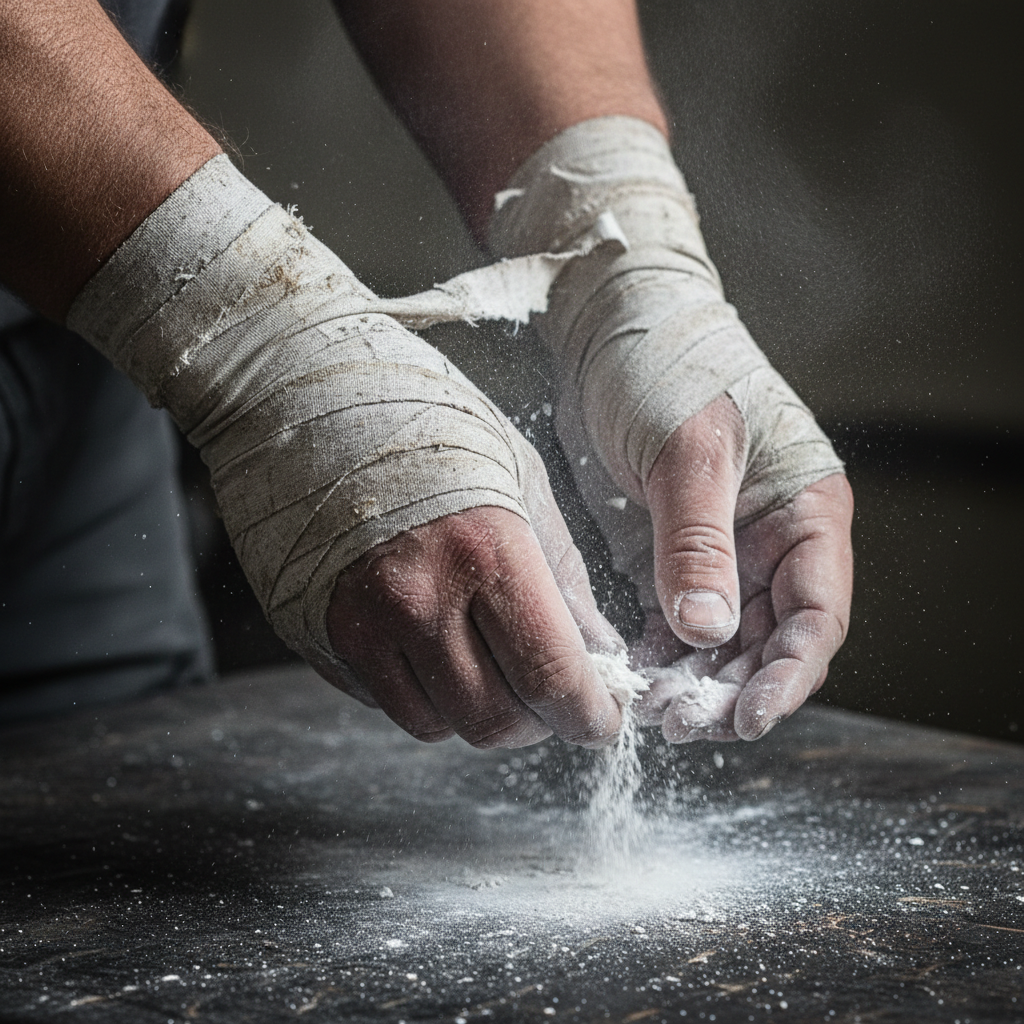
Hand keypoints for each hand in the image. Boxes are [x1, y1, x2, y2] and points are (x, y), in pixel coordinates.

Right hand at [324, 449, 626, 748]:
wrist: (318, 405)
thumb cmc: (433, 434)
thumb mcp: (522, 484)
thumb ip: (564, 579)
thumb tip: (599, 653)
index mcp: (486, 551)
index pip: (551, 674)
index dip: (588, 715)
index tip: (603, 720)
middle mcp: (421, 597)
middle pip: (495, 718)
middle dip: (539, 723)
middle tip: (554, 699)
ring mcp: (364, 622)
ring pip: (440, 725)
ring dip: (481, 715)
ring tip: (495, 670)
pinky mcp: (327, 635)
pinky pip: (390, 705)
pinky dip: (428, 698)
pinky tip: (439, 653)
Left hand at [627, 395, 853, 741]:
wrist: (611, 330)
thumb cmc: (669, 369)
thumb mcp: (688, 455)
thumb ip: (697, 543)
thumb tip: (706, 632)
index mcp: (804, 513)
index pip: (815, 614)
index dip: (787, 674)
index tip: (745, 717)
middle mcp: (770, 542)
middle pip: (768, 641)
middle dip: (730, 689)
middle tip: (680, 723)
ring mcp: (722, 551)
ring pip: (722, 642)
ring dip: (694, 682)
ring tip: (653, 712)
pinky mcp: (672, 553)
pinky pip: (677, 621)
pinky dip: (661, 654)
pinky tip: (637, 676)